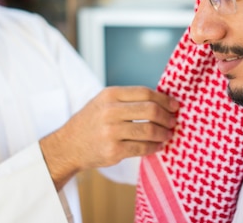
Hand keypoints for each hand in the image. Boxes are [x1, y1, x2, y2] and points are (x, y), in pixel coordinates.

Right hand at [39, 86, 178, 189]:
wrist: (68, 145)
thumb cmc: (91, 122)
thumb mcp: (103, 102)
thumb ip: (127, 99)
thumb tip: (161, 101)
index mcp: (109, 94)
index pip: (145, 92)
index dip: (164, 99)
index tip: (175, 105)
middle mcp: (109, 111)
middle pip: (150, 110)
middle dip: (166, 116)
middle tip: (173, 121)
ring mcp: (111, 131)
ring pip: (149, 130)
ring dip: (163, 133)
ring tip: (168, 134)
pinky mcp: (113, 150)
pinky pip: (142, 148)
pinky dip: (154, 147)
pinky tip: (158, 146)